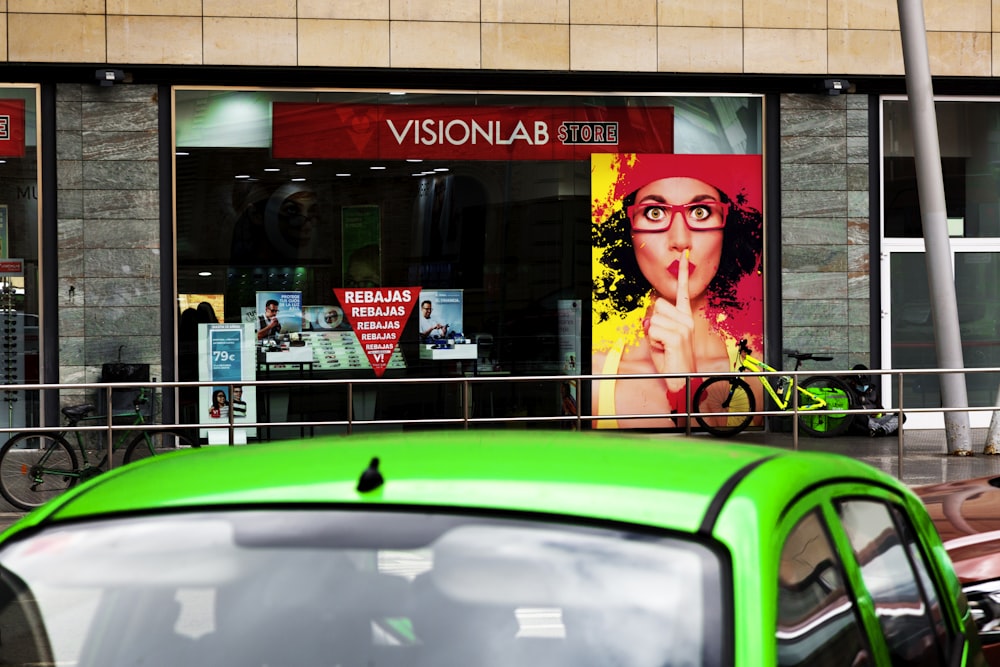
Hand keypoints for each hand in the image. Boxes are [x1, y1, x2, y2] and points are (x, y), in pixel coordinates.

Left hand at [645, 250, 695, 391]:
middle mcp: (687, 320)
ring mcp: (684, 327)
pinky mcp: (678, 336)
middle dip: (654, 322)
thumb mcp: (661, 338)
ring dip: (653, 334)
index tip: (685, 256)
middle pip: (658, 305)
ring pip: (654, 319)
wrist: (683, 378)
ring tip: (665, 346)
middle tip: (663, 339)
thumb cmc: (672, 359)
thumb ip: (656, 324)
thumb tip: (649, 320)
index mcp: (685, 318)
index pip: (684, 292)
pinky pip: (653, 331)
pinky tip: (665, 349)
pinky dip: (653, 342)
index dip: (683, 273)